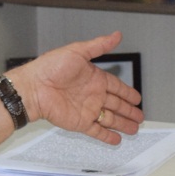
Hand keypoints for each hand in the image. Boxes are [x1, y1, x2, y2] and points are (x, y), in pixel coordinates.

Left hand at [10, 31, 143, 144]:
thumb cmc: (50, 67)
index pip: (117, 87)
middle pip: (117, 105)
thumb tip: (116, 36)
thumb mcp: (78, 51)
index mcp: (94, 78)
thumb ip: (99, 46)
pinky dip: (107, 136)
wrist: (34, 88)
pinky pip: (97, 131)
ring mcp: (87, 110)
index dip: (128, 93)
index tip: (137, 98)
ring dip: (123, 124)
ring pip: (110, 119)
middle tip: (140, 116)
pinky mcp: (80, 122)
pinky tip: (116, 139)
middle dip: (129, 111)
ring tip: (134, 129)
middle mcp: (92, 95)